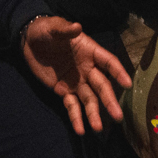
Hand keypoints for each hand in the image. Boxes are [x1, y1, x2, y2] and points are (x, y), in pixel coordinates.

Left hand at [20, 15, 133, 134]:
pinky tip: (80, 130)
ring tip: (97, 128)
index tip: (127, 84)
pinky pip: (72, 106)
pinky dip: (76, 118)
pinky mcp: (64, 91)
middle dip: (110, 100)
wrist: (30, 41)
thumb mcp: (53, 27)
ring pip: (89, 100)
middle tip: (118, 116)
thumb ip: (65, 30)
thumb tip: (77, 27)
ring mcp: (77, 82)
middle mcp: (88, 69)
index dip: (118, 72)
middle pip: (102, 86)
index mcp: (90, 51)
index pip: (108, 62)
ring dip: (94, 114)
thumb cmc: (46, 30)